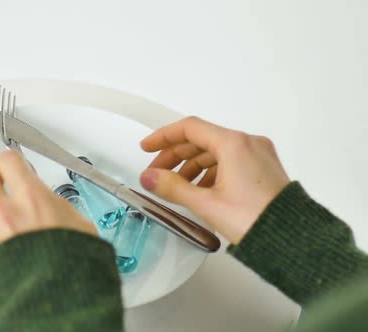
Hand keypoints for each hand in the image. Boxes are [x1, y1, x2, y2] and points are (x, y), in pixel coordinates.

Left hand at [0, 150, 97, 261]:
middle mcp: (5, 212)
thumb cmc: (73, 267)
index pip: (7, 160)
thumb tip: (57, 208)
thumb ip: (61, 209)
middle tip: (0, 184)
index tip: (13, 164)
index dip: (10, 161)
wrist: (57, 299)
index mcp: (32, 198)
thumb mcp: (81, 226)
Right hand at [139, 116, 289, 243]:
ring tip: (176, 187)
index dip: (163, 137)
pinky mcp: (263, 169)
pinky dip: (210, 172)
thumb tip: (149, 178)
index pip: (189, 128)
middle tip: (156, 173)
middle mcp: (248, 143)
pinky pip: (230, 162)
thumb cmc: (254, 220)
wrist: (292, 240)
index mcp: (234, 144)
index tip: (147, 147)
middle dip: (175, 156)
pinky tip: (200, 190)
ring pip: (215, 152)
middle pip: (201, 140)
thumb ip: (172, 187)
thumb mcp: (206, 204)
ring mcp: (258, 155)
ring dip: (191, 166)